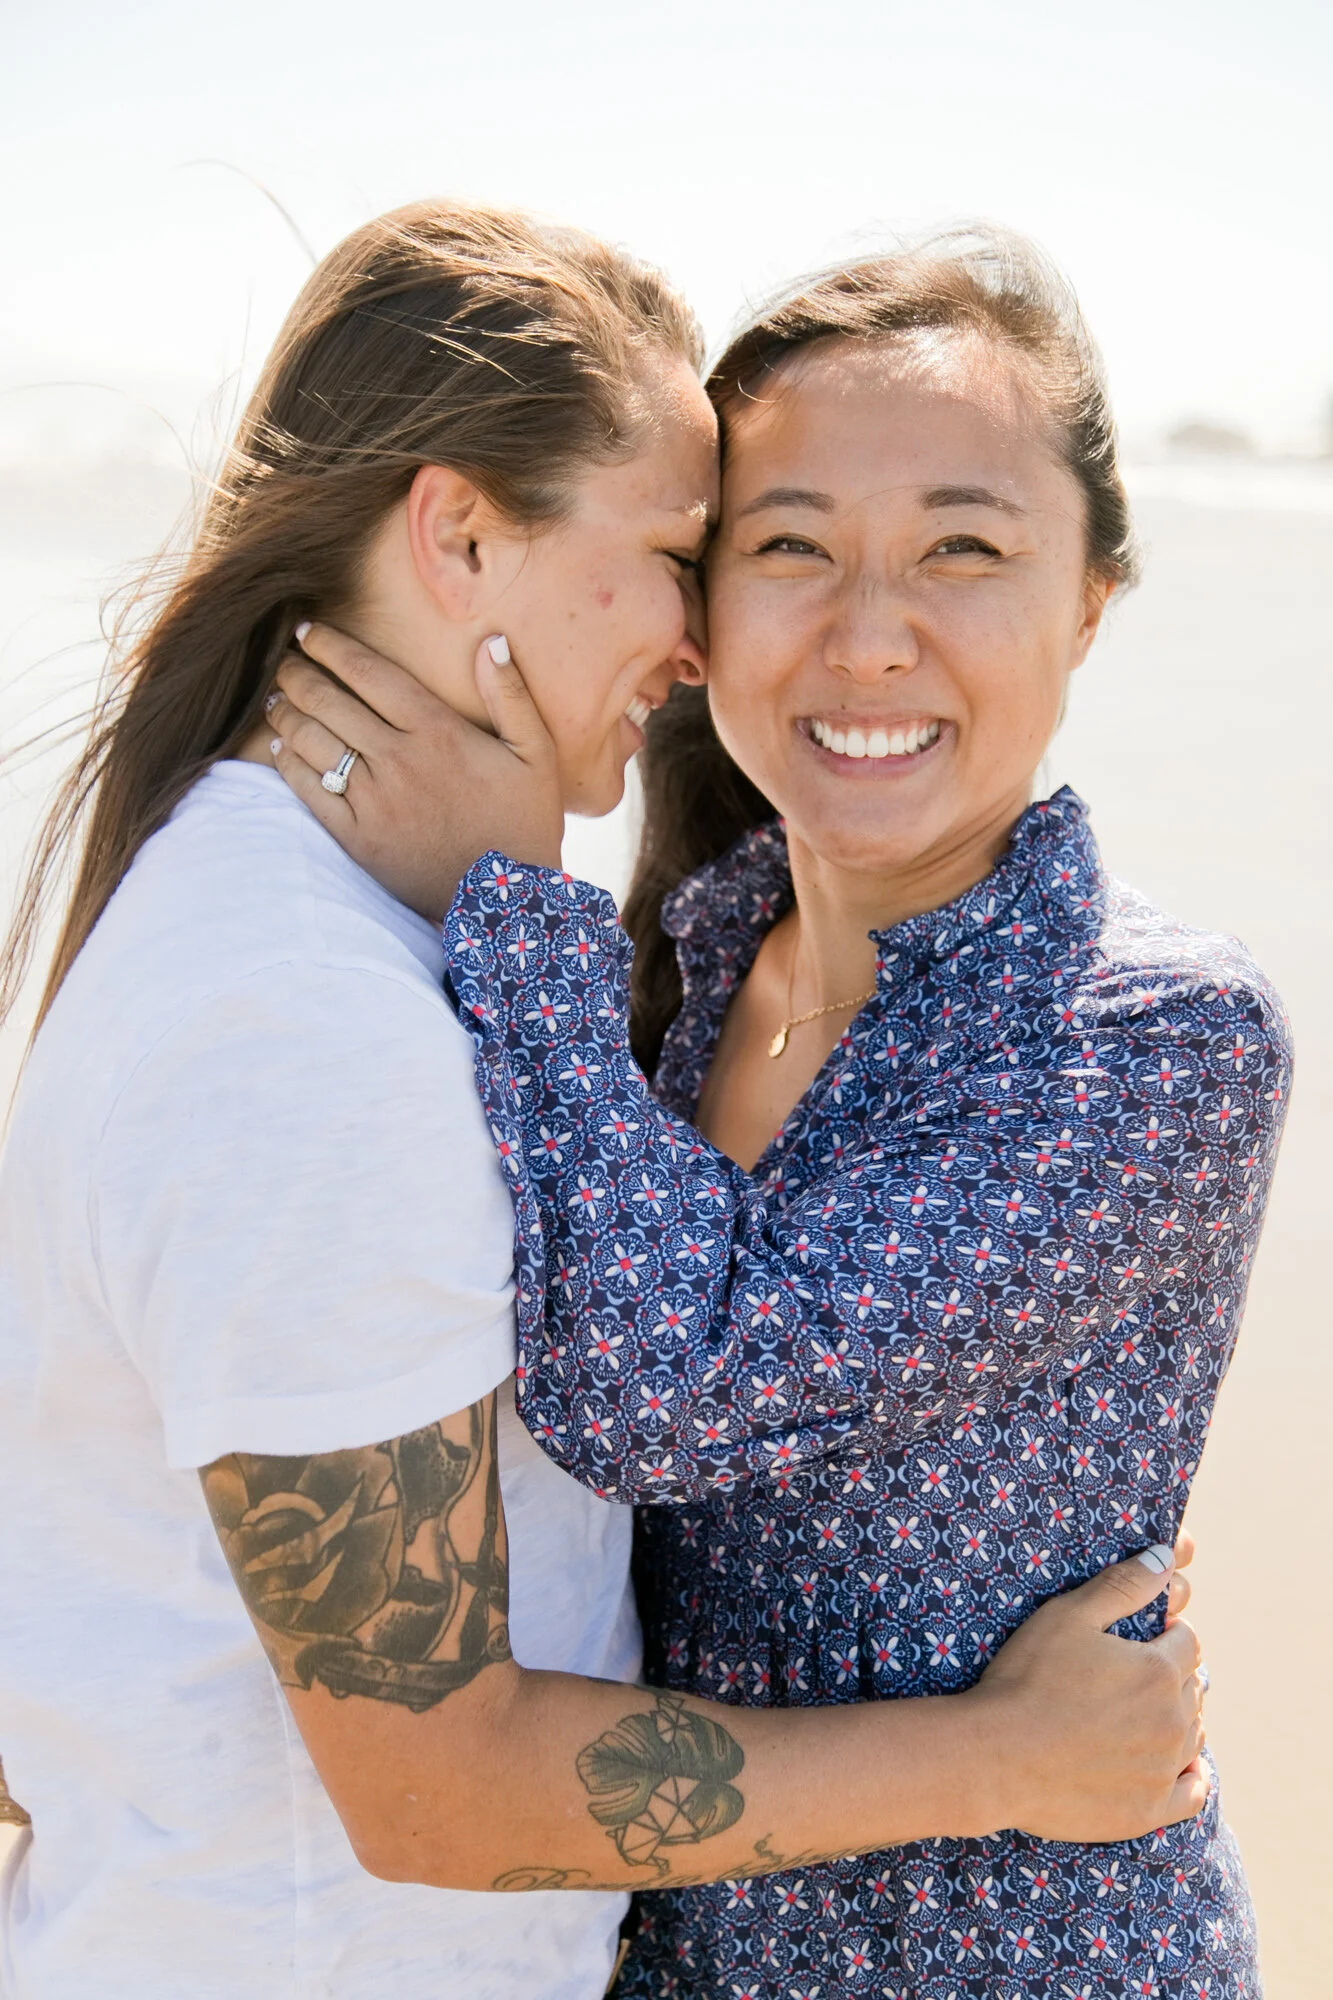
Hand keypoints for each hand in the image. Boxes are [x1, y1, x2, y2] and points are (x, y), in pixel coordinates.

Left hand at [265, 624, 563, 922]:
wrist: (508, 904)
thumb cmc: (524, 824)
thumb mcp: (536, 756)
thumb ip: (512, 696)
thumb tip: (491, 642)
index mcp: (438, 732)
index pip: (369, 674)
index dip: (332, 648)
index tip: (308, 631)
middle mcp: (399, 761)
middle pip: (330, 702)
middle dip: (297, 675)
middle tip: (281, 661)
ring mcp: (374, 802)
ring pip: (313, 743)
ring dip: (287, 714)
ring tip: (275, 701)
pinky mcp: (358, 839)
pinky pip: (311, 793)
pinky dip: (291, 765)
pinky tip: (283, 749)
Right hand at [968, 1539, 1208, 1841]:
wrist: (997, 1758)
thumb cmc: (1027, 1679)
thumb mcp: (1068, 1616)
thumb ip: (1123, 1585)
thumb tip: (1166, 1557)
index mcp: (1158, 1669)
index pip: (1188, 1641)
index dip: (1166, 1633)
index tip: (1140, 1637)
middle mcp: (1173, 1720)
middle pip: (1193, 1686)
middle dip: (1171, 1674)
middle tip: (1130, 1675)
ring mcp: (1165, 1768)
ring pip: (1194, 1733)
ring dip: (1177, 1718)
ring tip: (1142, 1714)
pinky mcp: (1151, 1808)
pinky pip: (1194, 1791)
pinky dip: (1191, 1776)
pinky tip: (1177, 1766)